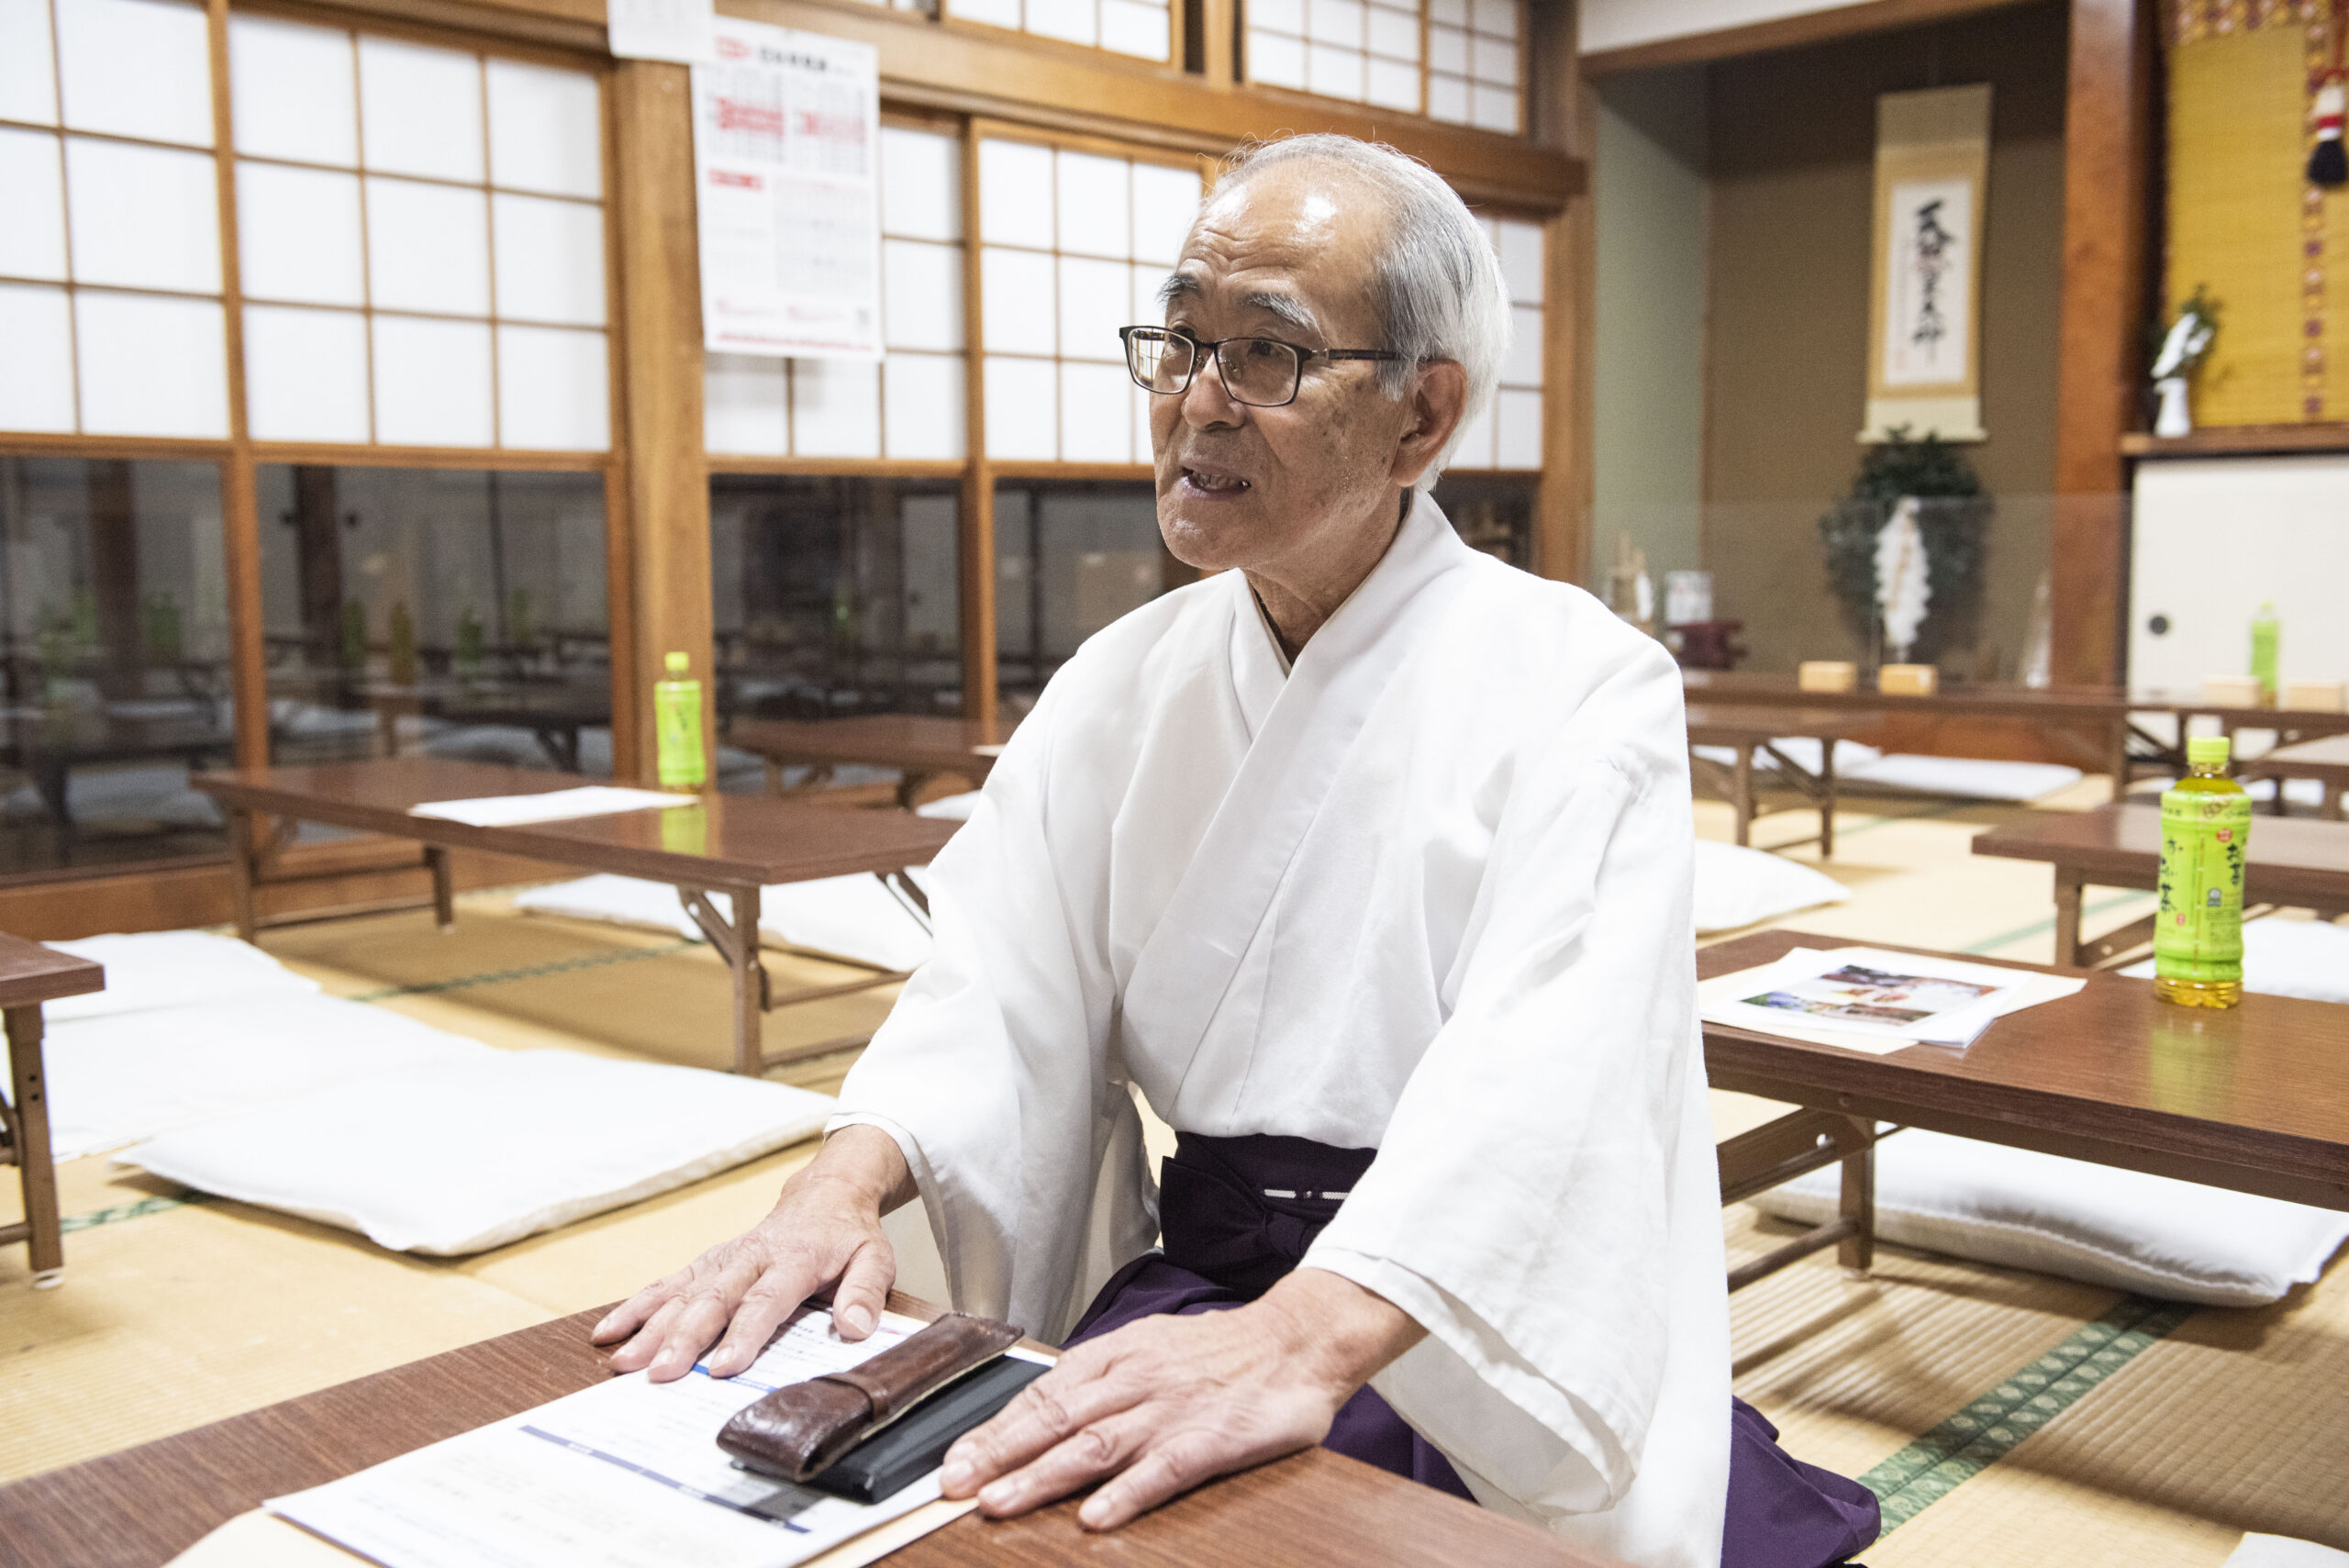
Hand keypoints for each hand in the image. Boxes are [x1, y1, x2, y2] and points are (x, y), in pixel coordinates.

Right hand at [590, 1124, 913, 1381]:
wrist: (825, 1196)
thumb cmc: (849, 1238)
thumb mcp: (875, 1259)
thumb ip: (865, 1293)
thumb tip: (855, 1328)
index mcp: (794, 1259)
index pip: (766, 1300)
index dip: (744, 1334)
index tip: (723, 1367)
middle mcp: (751, 1257)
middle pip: (713, 1300)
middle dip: (683, 1338)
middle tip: (659, 1375)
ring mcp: (723, 1259)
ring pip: (682, 1293)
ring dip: (650, 1328)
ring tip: (622, 1362)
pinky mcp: (707, 1264)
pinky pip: (667, 1285)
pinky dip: (636, 1307)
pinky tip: (607, 1332)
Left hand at [940, 1268, 1423, 1529]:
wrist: (1300, 1339)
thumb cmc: (1222, 1351)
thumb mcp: (1152, 1347)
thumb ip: (1102, 1380)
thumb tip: (1043, 1411)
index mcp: (1119, 1356)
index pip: (1043, 1394)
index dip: (994, 1430)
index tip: (954, 1460)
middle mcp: (1137, 1380)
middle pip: (1056, 1420)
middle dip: (998, 1455)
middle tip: (953, 1486)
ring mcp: (1173, 1410)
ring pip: (1096, 1445)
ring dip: (1041, 1477)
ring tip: (999, 1503)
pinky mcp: (1213, 1439)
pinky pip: (1163, 1470)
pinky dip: (1127, 1494)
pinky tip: (1095, 1519)